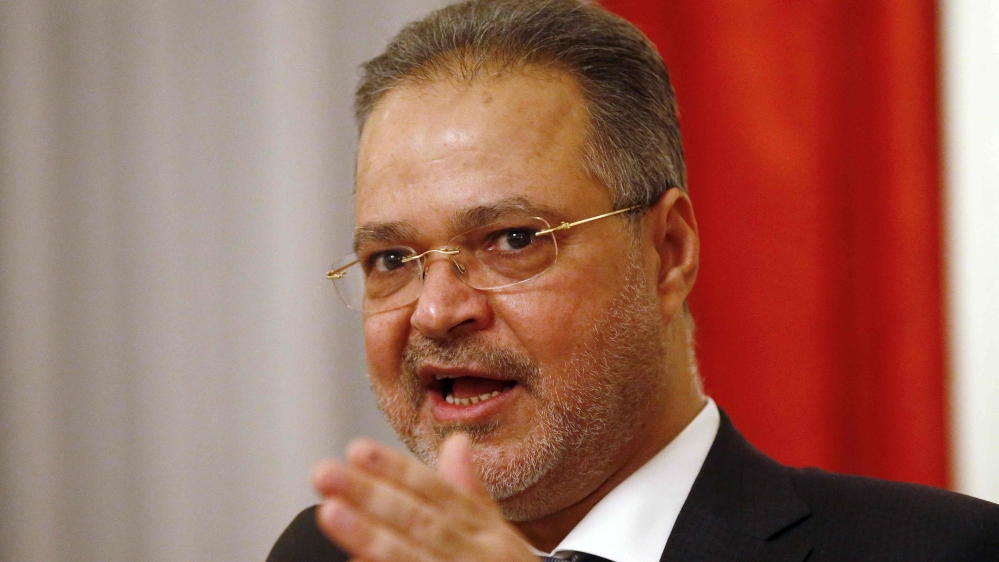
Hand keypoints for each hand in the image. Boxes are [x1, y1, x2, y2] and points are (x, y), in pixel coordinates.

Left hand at [312, 434, 538, 561]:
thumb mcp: (498, 535)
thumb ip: (471, 494)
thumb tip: (456, 443)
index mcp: (486, 532)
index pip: (438, 492)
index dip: (397, 470)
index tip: (357, 449)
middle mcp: (478, 555)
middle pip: (420, 520)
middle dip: (371, 495)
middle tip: (326, 472)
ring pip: (413, 557)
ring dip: (371, 535)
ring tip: (331, 512)